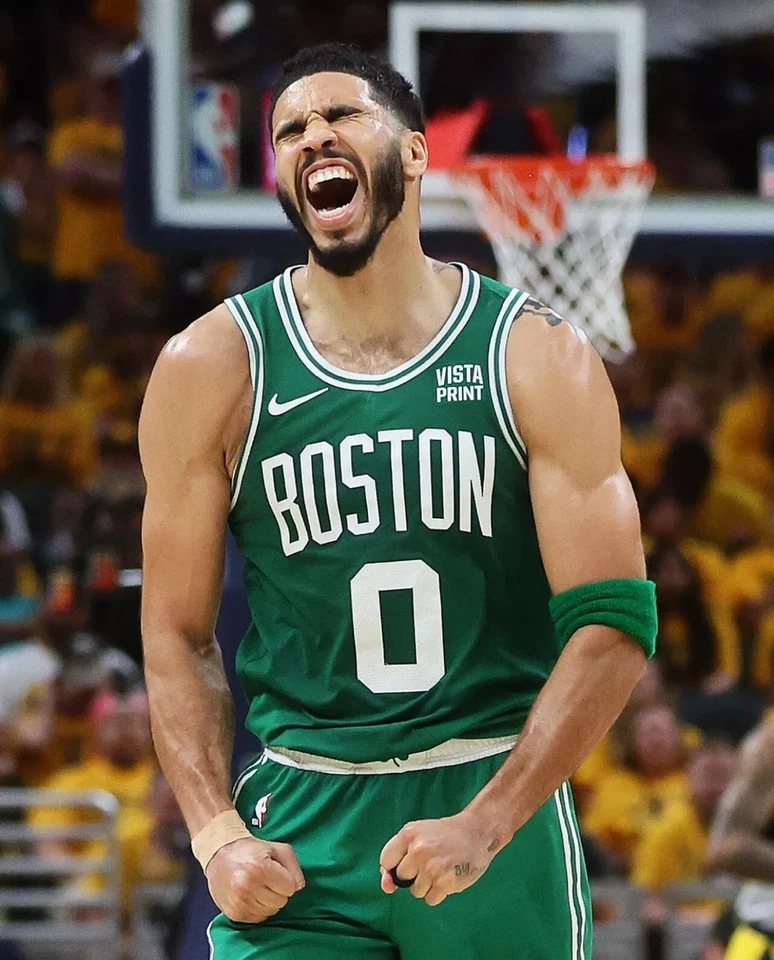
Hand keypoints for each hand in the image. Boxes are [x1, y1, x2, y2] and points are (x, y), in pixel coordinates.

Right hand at [206, 837, 304, 922]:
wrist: (220, 854)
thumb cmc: (251, 850)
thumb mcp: (277, 848)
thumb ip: (294, 866)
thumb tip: (298, 887)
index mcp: (260, 867)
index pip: (290, 888)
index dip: (286, 879)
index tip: (277, 872)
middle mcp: (247, 886)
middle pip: (281, 901)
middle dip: (277, 891)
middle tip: (266, 879)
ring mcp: (239, 901)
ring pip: (271, 912)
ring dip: (268, 901)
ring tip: (257, 886)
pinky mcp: (234, 913)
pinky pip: (258, 919)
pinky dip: (258, 909)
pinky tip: (251, 895)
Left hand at [379, 811, 499, 906]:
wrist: (476, 832)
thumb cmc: (444, 835)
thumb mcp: (418, 834)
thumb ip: (398, 856)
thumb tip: (387, 887)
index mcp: (408, 834)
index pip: (386, 861)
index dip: (395, 865)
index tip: (408, 860)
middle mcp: (418, 850)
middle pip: (401, 878)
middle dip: (413, 874)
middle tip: (430, 861)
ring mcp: (431, 867)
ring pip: (416, 891)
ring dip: (427, 885)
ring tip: (441, 867)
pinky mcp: (445, 882)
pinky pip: (430, 899)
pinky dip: (439, 892)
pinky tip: (448, 876)